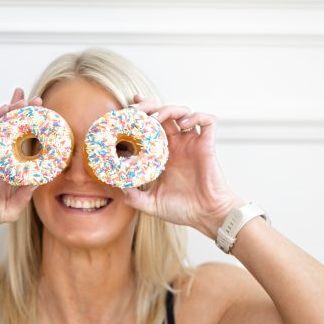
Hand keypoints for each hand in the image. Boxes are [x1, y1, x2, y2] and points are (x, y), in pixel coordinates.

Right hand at [0, 89, 42, 231]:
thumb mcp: (11, 208)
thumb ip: (25, 195)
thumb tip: (41, 180)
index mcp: (6, 167)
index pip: (22, 143)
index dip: (34, 131)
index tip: (48, 120)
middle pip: (11, 128)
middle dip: (23, 113)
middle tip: (38, 100)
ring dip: (10, 111)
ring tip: (24, 100)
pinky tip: (4, 110)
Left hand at [121, 96, 244, 237]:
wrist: (207, 216)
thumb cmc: (183, 210)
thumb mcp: (151, 204)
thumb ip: (133, 197)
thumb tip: (116, 187)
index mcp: (163, 155)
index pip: (150, 128)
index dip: (139, 117)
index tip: (125, 112)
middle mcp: (177, 145)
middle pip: (162, 114)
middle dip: (148, 107)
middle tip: (135, 110)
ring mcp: (192, 144)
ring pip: (182, 112)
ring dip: (168, 110)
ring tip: (155, 118)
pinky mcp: (207, 146)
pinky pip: (207, 122)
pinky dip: (196, 116)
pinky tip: (184, 123)